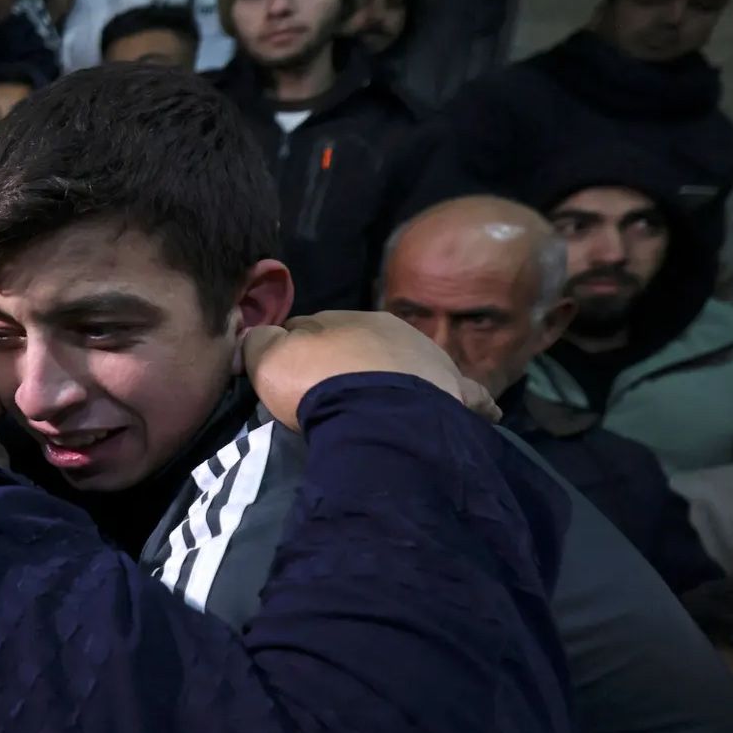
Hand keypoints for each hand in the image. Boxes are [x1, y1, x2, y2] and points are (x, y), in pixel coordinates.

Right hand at [241, 311, 500, 432]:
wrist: (377, 414)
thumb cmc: (317, 383)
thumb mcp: (268, 359)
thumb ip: (258, 343)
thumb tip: (256, 335)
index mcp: (344, 319)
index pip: (312, 328)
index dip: (296, 352)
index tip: (288, 380)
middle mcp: (390, 330)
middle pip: (362, 344)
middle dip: (348, 363)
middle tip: (331, 398)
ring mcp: (427, 360)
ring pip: (411, 364)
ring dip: (399, 379)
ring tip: (386, 408)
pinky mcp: (454, 393)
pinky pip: (467, 395)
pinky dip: (468, 402)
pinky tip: (476, 413)